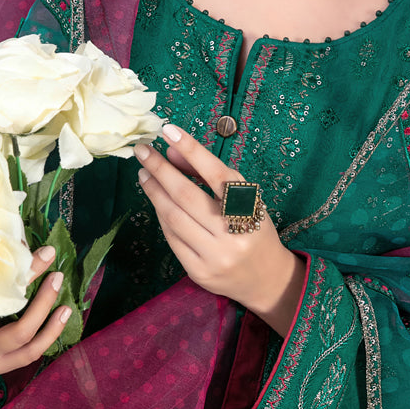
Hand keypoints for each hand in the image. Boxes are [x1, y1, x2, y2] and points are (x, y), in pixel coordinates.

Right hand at [0, 245, 71, 375]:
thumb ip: (8, 270)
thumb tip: (45, 253)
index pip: (5, 307)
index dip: (28, 280)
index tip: (46, 256)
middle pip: (22, 334)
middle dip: (44, 305)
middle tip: (57, 278)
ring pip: (29, 353)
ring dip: (51, 330)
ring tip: (66, 308)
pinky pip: (26, 353)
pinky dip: (43, 336)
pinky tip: (54, 318)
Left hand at [133, 124, 305, 336]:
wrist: (266, 278)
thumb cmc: (253, 228)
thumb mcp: (242, 196)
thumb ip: (207, 173)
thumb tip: (171, 151)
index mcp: (250, 208)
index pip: (216, 173)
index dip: (191, 149)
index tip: (167, 130)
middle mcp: (234, 232)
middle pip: (187, 196)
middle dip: (160, 169)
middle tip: (143, 151)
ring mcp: (215, 255)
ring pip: (174, 217)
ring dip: (154, 192)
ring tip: (144, 174)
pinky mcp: (200, 272)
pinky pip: (172, 239)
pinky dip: (161, 217)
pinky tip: (156, 201)